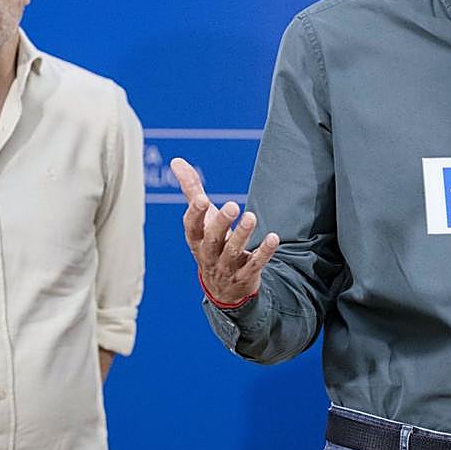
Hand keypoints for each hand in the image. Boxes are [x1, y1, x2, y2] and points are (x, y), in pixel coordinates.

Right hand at [171, 157, 279, 305]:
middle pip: (212, 239)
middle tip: (232, 205)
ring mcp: (226, 267)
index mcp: (196, 239)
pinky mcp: (245, 275)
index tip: (202, 199)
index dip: (195, 214)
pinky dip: (264, 252)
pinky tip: (273, 238)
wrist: (223, 289)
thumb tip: (176, 160)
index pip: (192, 227)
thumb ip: (191, 190)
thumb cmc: (210, 242)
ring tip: (251, 216)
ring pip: (232, 252)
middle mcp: (208, 254)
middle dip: (221, 223)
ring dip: (242, 234)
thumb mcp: (201, 219)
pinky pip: (254, 264)